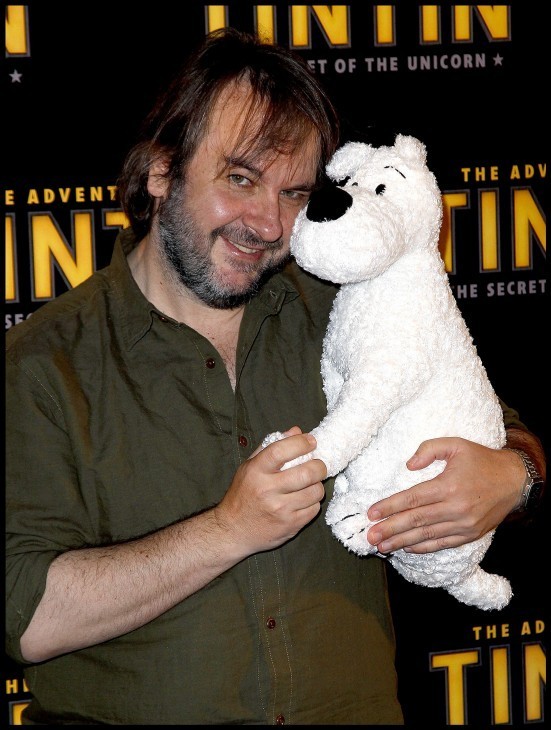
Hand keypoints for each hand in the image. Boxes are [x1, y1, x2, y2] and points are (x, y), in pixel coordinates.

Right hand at [214, 427, 326, 555]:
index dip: (300, 443)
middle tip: (318, 465)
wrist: (233, 531)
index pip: (281, 451)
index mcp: (255, 471)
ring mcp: (280, 509)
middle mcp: (267, 490)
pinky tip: (304, 500)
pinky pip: (314, 509)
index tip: (311, 441)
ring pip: (315, 491)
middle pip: (306, 472)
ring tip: (310, 484)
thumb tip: (297, 431)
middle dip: (319, 466)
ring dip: (317, 485)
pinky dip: (313, 502)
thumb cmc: (242, 495)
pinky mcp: (290, 525)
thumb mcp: (249, 467)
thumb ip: (272, 447)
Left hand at [365, 437, 524, 553]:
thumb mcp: (455, 445)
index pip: (412, 499)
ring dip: (402, 542)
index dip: (390, 507)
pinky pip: (442, 543)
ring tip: (382, 546)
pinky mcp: (470, 534)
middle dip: (390, 529)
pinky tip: (407, 548)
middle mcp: (455, 508)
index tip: (372, 513)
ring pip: (427, 535)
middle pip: (416, 521)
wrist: (515, 480)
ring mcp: (464, 524)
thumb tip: (409, 465)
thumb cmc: (481, 460)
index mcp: (448, 485)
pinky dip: (424, 547)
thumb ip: (429, 449)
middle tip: (370, 536)